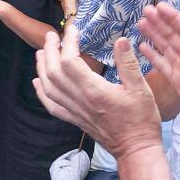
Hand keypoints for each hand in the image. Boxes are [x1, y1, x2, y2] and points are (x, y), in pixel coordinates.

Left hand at [33, 24, 161, 158]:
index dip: (68, 43)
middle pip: (54, 72)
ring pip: (49, 88)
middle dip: (50, 51)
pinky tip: (38, 82)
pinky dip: (41, 92)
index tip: (73, 30)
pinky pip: (52, 106)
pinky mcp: (75, 119)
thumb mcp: (141, 89)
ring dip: (42, 68)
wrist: (135, 149)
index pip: (70, 61)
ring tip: (41, 52)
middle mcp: (79, 100)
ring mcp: (74, 111)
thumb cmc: (141, 119)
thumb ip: (129, 64)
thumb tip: (122, 40)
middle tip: (51, 36)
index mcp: (94, 90)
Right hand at [136, 4, 179, 139]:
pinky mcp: (178, 82)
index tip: (160, 7)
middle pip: (173, 36)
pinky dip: (152, 56)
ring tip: (141, 23)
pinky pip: (162, 65)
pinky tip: (142, 46)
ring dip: (154, 35)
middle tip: (146, 9)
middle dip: (160, 23)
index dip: (173, 19)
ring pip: (165, 48)